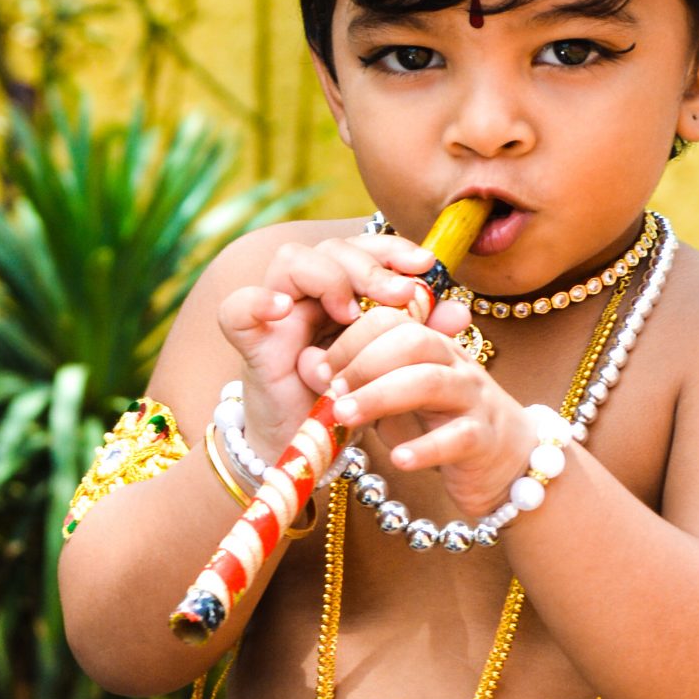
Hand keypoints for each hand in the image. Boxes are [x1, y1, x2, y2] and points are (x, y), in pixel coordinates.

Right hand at [217, 229, 464, 457]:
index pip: (365, 248)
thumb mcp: (393, 366)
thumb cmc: (349, 402)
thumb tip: (460, 310)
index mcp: (344, 292)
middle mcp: (309, 294)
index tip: (426, 265)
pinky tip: (283, 309)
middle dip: (370, 266)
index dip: (393, 248)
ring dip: (327, 278)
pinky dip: (258, 301)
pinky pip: (237, 309)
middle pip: (332, 248)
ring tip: (348, 312)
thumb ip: (423, 335)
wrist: (308, 449)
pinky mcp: (251, 343)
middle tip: (400, 295)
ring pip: (291, 261)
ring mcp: (277, 314)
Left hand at [318, 309, 547, 519]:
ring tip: (344, 417)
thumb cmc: (442, 427)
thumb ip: (357, 381)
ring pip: (430, 381)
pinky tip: (397, 460)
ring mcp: (473, 400)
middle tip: (330, 392)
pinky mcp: (484, 440)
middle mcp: (454, 364)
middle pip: (412, 340)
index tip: (320, 371)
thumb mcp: (395, 400)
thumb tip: (306, 364)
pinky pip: (457, 437)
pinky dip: (424, 448)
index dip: (350, 338)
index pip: (390, 319)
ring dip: (381, 396)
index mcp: (430, 347)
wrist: (506, 466)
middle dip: (363, 361)